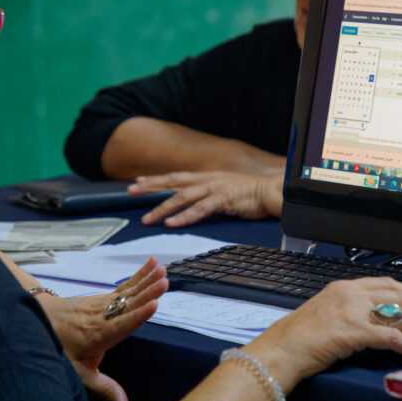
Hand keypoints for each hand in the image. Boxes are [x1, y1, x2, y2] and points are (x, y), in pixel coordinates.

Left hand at [39, 258, 168, 400]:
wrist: (39, 320)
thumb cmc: (61, 350)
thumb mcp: (80, 374)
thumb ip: (105, 389)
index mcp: (98, 335)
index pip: (122, 324)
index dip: (138, 316)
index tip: (154, 305)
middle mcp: (102, 316)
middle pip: (128, 303)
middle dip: (147, 292)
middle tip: (164, 282)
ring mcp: (102, 303)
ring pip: (128, 291)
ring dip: (146, 280)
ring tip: (163, 270)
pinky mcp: (104, 297)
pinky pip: (125, 286)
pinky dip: (139, 276)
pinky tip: (152, 266)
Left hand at [129, 171, 283, 226]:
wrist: (271, 191)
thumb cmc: (249, 193)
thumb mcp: (223, 189)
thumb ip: (208, 193)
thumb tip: (193, 200)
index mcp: (206, 177)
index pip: (175, 177)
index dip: (156, 179)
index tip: (137, 182)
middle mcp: (207, 180)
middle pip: (173, 182)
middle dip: (151, 187)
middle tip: (131, 191)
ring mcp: (214, 189)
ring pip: (182, 197)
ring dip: (163, 208)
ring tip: (147, 218)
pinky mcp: (223, 200)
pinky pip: (200, 209)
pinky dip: (185, 216)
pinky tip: (172, 223)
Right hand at [244, 277, 401, 392]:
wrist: (281, 350)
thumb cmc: (300, 338)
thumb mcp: (328, 314)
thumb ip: (352, 312)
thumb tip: (381, 324)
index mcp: (345, 287)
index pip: (388, 284)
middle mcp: (351, 294)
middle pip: (400, 296)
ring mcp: (352, 311)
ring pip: (401, 315)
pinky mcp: (353, 331)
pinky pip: (389, 337)